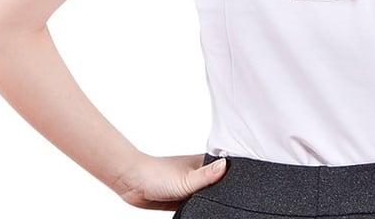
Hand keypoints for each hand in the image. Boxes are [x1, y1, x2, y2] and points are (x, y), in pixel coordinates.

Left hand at [111, 152, 227, 210]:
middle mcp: (198, 173)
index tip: (241, 185)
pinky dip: (198, 208)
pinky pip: (195, 205)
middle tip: (224, 199)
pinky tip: (200, 211)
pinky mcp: (182, 198)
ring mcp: (190, 186)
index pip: (226, 168)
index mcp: (203, 162)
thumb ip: (207, 175)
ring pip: (206, 196)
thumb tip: (226, 165)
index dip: (233, 176)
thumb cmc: (157, 173)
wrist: (133, 185)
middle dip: (221, 192)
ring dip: (208, 201)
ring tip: (211, 204)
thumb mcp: (186, 178)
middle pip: (218, 184)